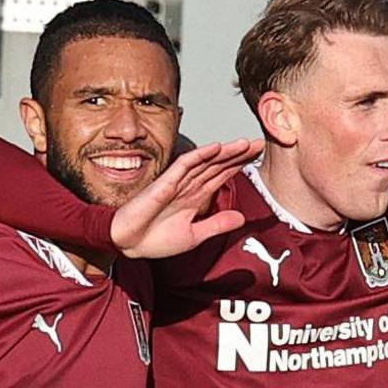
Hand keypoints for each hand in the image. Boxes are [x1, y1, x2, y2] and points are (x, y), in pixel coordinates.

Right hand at [111, 139, 263, 258]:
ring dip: (225, 151)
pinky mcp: (165, 182)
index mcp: (195, 197)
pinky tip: (216, 147)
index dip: (239, 165)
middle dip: (238, 154)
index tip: (258, 157)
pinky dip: (201, 155)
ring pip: (206, 161)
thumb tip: (242, 219)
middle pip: (218, 165)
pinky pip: (185, 165)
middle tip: (259, 144)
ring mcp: (178, 182)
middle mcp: (189, 186)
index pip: (221, 176)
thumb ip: (216, 225)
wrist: (129, 244)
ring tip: (245, 143)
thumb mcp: (194, 235)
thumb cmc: (155, 240)